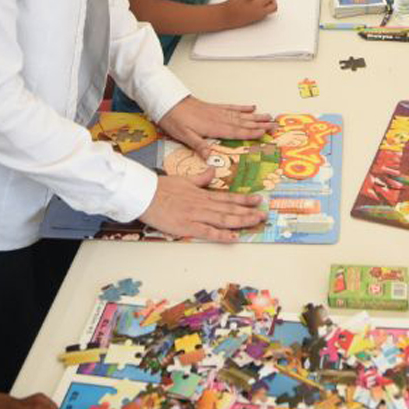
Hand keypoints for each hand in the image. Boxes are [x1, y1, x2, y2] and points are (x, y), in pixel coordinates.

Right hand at [140, 169, 265, 240]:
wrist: (145, 194)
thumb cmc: (162, 187)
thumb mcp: (184, 179)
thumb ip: (200, 178)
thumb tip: (212, 171)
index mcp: (202, 194)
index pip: (228, 197)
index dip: (244, 199)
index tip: (258, 200)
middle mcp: (203, 204)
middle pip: (230, 209)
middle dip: (248, 211)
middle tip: (264, 213)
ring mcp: (196, 215)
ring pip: (223, 219)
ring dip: (241, 221)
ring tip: (255, 222)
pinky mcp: (187, 226)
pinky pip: (207, 232)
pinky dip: (221, 235)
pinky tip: (233, 237)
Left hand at [158, 95, 272, 151]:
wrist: (168, 102)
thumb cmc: (174, 120)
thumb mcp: (183, 136)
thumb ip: (198, 145)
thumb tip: (210, 157)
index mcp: (213, 127)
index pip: (236, 132)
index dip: (251, 133)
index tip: (265, 132)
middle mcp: (218, 118)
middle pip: (243, 122)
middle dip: (259, 124)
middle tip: (274, 124)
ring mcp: (217, 111)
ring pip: (240, 115)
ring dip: (255, 116)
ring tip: (268, 116)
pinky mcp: (214, 107)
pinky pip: (231, 107)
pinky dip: (242, 108)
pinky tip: (251, 107)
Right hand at [220, 0, 277, 26]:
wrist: (226, 16)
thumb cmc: (233, 4)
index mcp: (258, 3)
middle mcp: (260, 11)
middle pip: (274, 6)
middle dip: (273, 0)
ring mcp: (258, 17)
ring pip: (270, 11)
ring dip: (269, 4)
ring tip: (262, 0)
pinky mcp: (255, 20)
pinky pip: (264, 14)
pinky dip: (264, 9)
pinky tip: (257, 5)